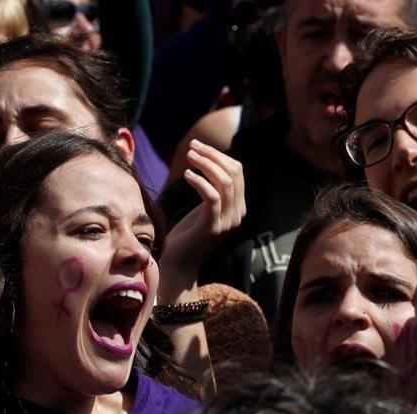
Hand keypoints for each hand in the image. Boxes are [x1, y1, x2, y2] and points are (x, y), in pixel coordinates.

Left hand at [158, 140, 245, 300]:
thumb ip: (211, 189)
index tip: (199, 147)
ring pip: (225, 183)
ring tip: (188, 156)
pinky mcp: (213, 227)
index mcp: (238, 208)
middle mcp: (237, 214)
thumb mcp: (203, 208)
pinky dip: (200, 182)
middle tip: (192, 147)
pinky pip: (212, 197)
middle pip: (234, 173)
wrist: (179, 264)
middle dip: (213, 155)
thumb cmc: (186, 234)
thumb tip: (207, 160)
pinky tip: (186, 175)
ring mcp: (227, 222)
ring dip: (206, 165)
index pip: (238, 172)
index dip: (219, 156)